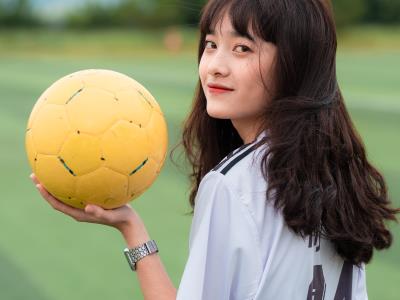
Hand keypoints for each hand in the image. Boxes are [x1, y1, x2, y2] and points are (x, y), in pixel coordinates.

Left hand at [29, 173, 146, 235]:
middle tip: (35, 173)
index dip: (46, 195)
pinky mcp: (90, 200)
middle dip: (45, 186)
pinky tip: (76, 168)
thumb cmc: (120, 218)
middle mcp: (78, 209)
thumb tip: (88, 207)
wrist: (128, 221)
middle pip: (56, 197)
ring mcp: (83, 205)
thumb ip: (99, 212)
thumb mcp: (111, 215)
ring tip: (49, 169)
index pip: (57, 204)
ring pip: (65, 192)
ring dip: (55, 183)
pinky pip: (77, 189)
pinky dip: (72, 180)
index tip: (38, 184)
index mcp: (78, 213)